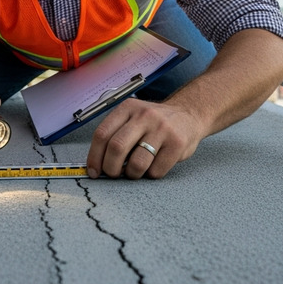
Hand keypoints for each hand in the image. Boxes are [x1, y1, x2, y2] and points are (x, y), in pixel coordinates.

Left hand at [86, 97, 203, 179]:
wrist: (188, 114)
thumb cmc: (153, 123)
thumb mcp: (133, 117)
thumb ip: (115, 134)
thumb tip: (96, 165)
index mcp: (128, 108)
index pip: (102, 134)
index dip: (94, 157)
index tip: (94, 171)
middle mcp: (144, 115)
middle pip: (116, 148)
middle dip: (111, 169)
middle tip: (114, 174)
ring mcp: (162, 128)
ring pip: (137, 164)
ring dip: (132, 175)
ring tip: (136, 171)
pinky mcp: (177, 143)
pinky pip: (156, 171)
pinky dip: (151, 175)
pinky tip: (154, 166)